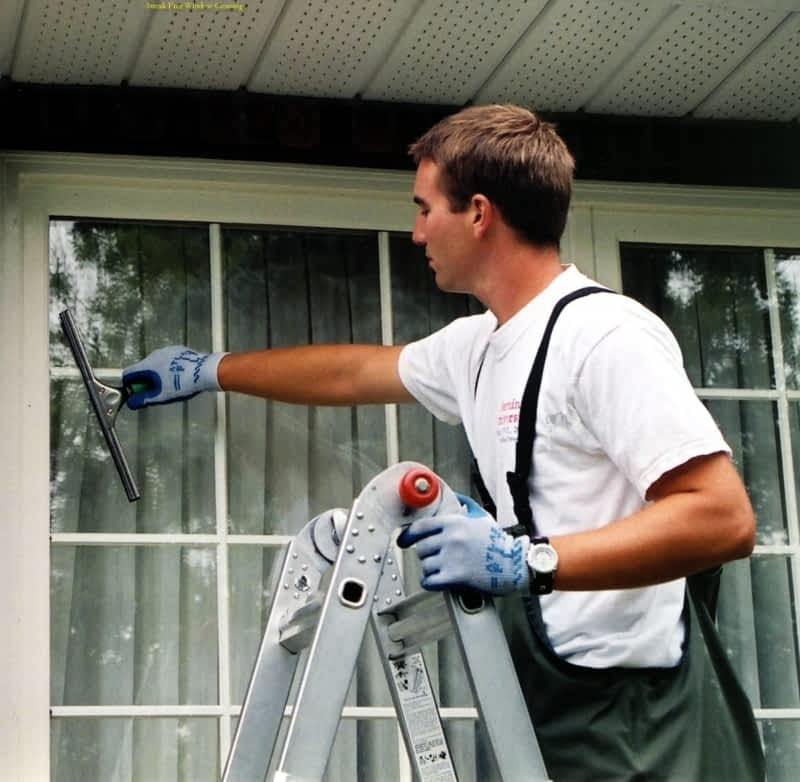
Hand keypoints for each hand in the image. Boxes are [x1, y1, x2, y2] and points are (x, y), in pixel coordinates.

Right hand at [123, 346, 226, 409]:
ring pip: (156, 365)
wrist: (206, 372)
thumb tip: (133, 403)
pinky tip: (178, 378)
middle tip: (155, 393)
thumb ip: (144, 399)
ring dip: (158, 375)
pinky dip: (169, 369)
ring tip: (170, 386)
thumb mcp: (161, 396)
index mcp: (148, 365)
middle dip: (145, 382)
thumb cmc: (185, 383)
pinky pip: (168, 361)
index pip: (128, 374)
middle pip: (142, 370)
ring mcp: (168, 351)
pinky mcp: (179, 351)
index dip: (129, 386)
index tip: (135, 393)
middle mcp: (156, 355)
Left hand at [397, 494, 529, 594]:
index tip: (403, 541)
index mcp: (454, 523)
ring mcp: (452, 558)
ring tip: (442, 569)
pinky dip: (430, 582)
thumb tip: (454, 495)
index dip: (408, 535)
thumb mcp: (482, 516)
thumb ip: (465, 504)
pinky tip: (436, 581)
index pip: (420, 527)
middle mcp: (450, 539)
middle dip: (427, 554)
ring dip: (430, 569)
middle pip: (421, 548)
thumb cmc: (498, 542)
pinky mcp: (456, 578)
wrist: (515, 564)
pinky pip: (429, 581)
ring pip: (425, 566)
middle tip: (436, 558)